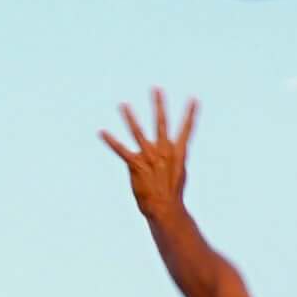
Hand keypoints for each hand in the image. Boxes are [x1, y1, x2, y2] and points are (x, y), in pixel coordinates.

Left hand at [102, 88, 199, 210]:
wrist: (165, 208)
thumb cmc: (171, 194)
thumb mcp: (178, 174)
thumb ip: (173, 158)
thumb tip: (171, 151)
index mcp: (178, 153)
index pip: (187, 130)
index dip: (190, 114)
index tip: (193, 99)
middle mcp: (164, 151)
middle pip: (162, 123)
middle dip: (159, 105)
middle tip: (156, 89)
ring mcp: (149, 157)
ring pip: (138, 132)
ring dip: (129, 117)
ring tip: (122, 104)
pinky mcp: (136, 165)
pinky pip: (121, 150)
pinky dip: (111, 141)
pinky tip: (102, 132)